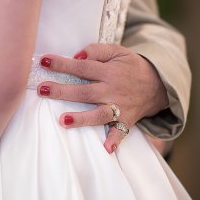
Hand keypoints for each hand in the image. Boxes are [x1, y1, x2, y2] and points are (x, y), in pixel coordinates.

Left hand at [37, 43, 168, 153]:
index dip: (62, 64)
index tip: (44, 62)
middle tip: (42, 90)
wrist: (157, 84)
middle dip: (62, 91)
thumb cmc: (130, 66)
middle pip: (85, 92)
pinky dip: (115, 141)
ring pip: (99, 114)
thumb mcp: (117, 51)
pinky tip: (106, 149)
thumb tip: (77, 55)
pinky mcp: (126, 121)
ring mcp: (119, 107)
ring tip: (63, 120)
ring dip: (82, 118)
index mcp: (109, 71)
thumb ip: (97, 50)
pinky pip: (121, 132)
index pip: (82, 66)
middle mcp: (113, 90)